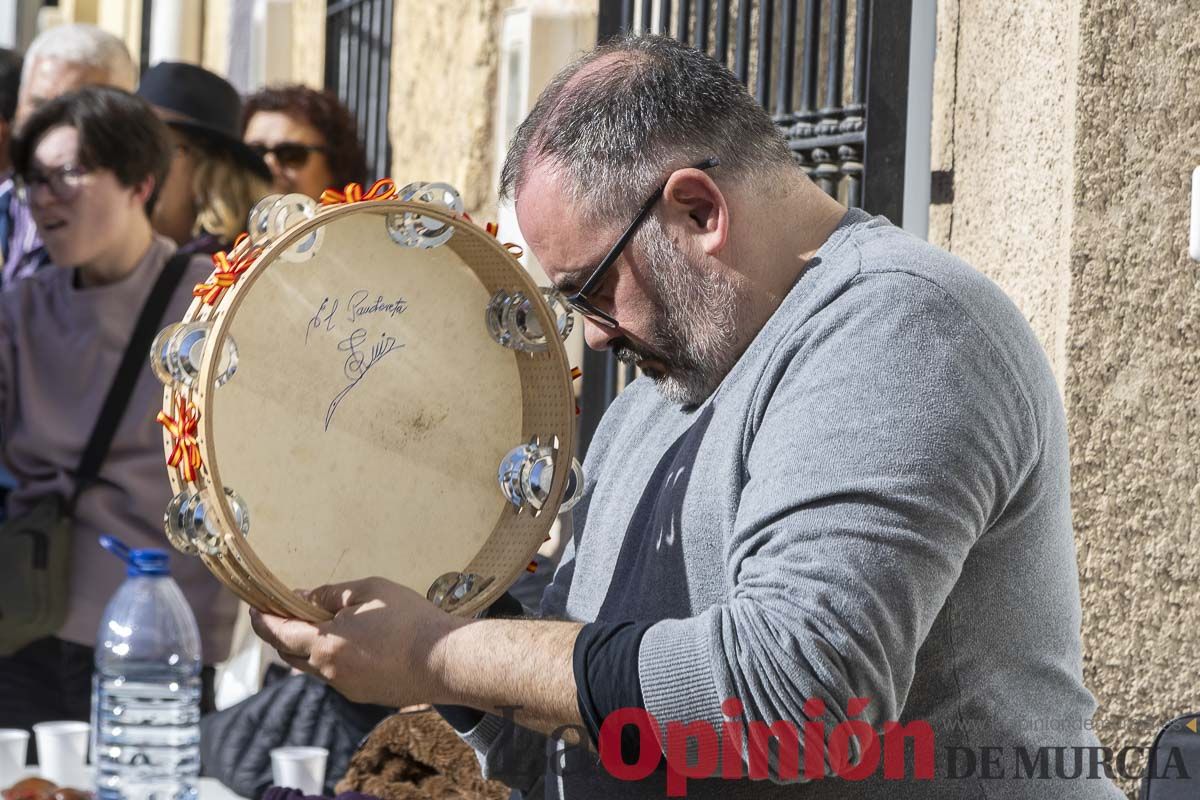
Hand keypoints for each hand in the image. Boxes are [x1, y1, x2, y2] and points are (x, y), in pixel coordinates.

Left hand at [249, 577, 465, 707]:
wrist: (447, 660)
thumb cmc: (410, 620)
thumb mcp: (369, 591)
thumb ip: (330, 594)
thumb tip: (303, 598)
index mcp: (324, 645)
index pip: (279, 633)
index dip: (262, 620)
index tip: (254, 608)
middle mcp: (329, 672)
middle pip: (290, 655)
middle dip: (281, 635)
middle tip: (285, 613)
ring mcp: (347, 687)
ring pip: (314, 667)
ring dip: (308, 648)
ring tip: (322, 625)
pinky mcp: (365, 695)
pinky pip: (337, 675)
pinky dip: (332, 658)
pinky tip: (354, 642)